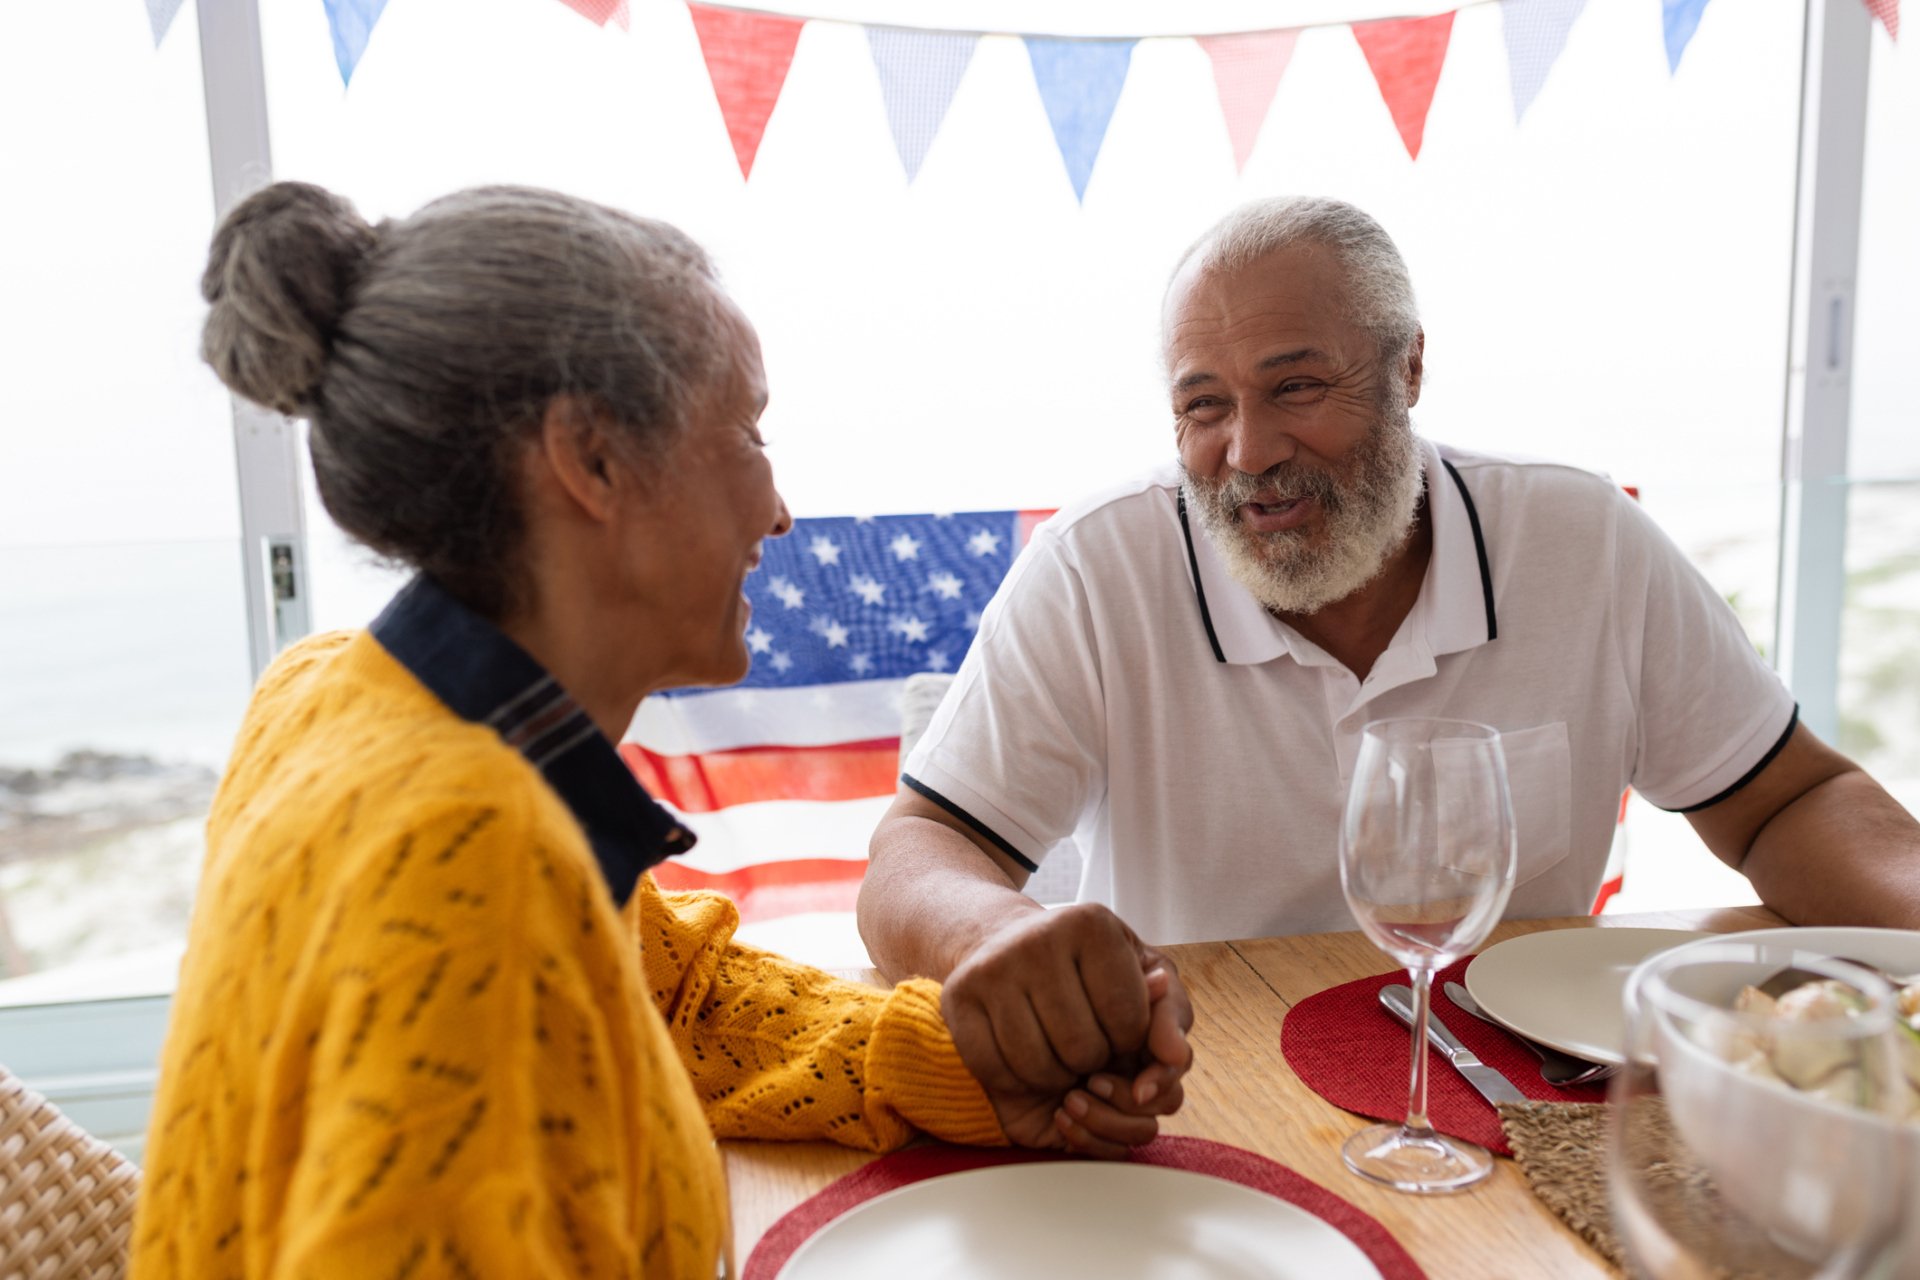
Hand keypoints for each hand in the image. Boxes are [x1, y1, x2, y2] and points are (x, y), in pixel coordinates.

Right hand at [947, 908, 1194, 1156]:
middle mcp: (1038, 938)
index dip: (1129, 1039)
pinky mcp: (958, 997)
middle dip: (1093, 1060)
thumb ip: (1171, 1016)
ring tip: (1059, 1053)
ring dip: (1056, 1076)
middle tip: (1086, 1043)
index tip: (1116, 1025)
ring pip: (1039, 1065)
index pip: (1129, 1019)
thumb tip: (1177, 1059)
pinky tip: (1025, 1056)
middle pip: (1084, 1047)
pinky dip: (1016, 1080)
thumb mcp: (1139, 975)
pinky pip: (995, 1070)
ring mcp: (993, 967)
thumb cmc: (1087, 967)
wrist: (1008, 942)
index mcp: (1091, 923)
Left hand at [1048, 958, 1193, 1157]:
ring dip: (1107, 1118)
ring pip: (1144, 1130)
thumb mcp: (1099, 961)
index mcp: (1150, 1025)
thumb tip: (1166, 999)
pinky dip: (1089, 1138)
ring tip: (1069, 1100)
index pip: (1178, 1055)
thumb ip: (1135, 984)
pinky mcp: (1094, 1127)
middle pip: (1168, 1099)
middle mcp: (1142, 1066)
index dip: (1164, 1062)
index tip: (1141, 1054)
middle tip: (1091, 1078)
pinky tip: (1060, 1116)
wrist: (1006, 990)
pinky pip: (1113, 1151)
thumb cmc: (1054, 970)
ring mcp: (1118, 1099)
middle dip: (1127, 1094)